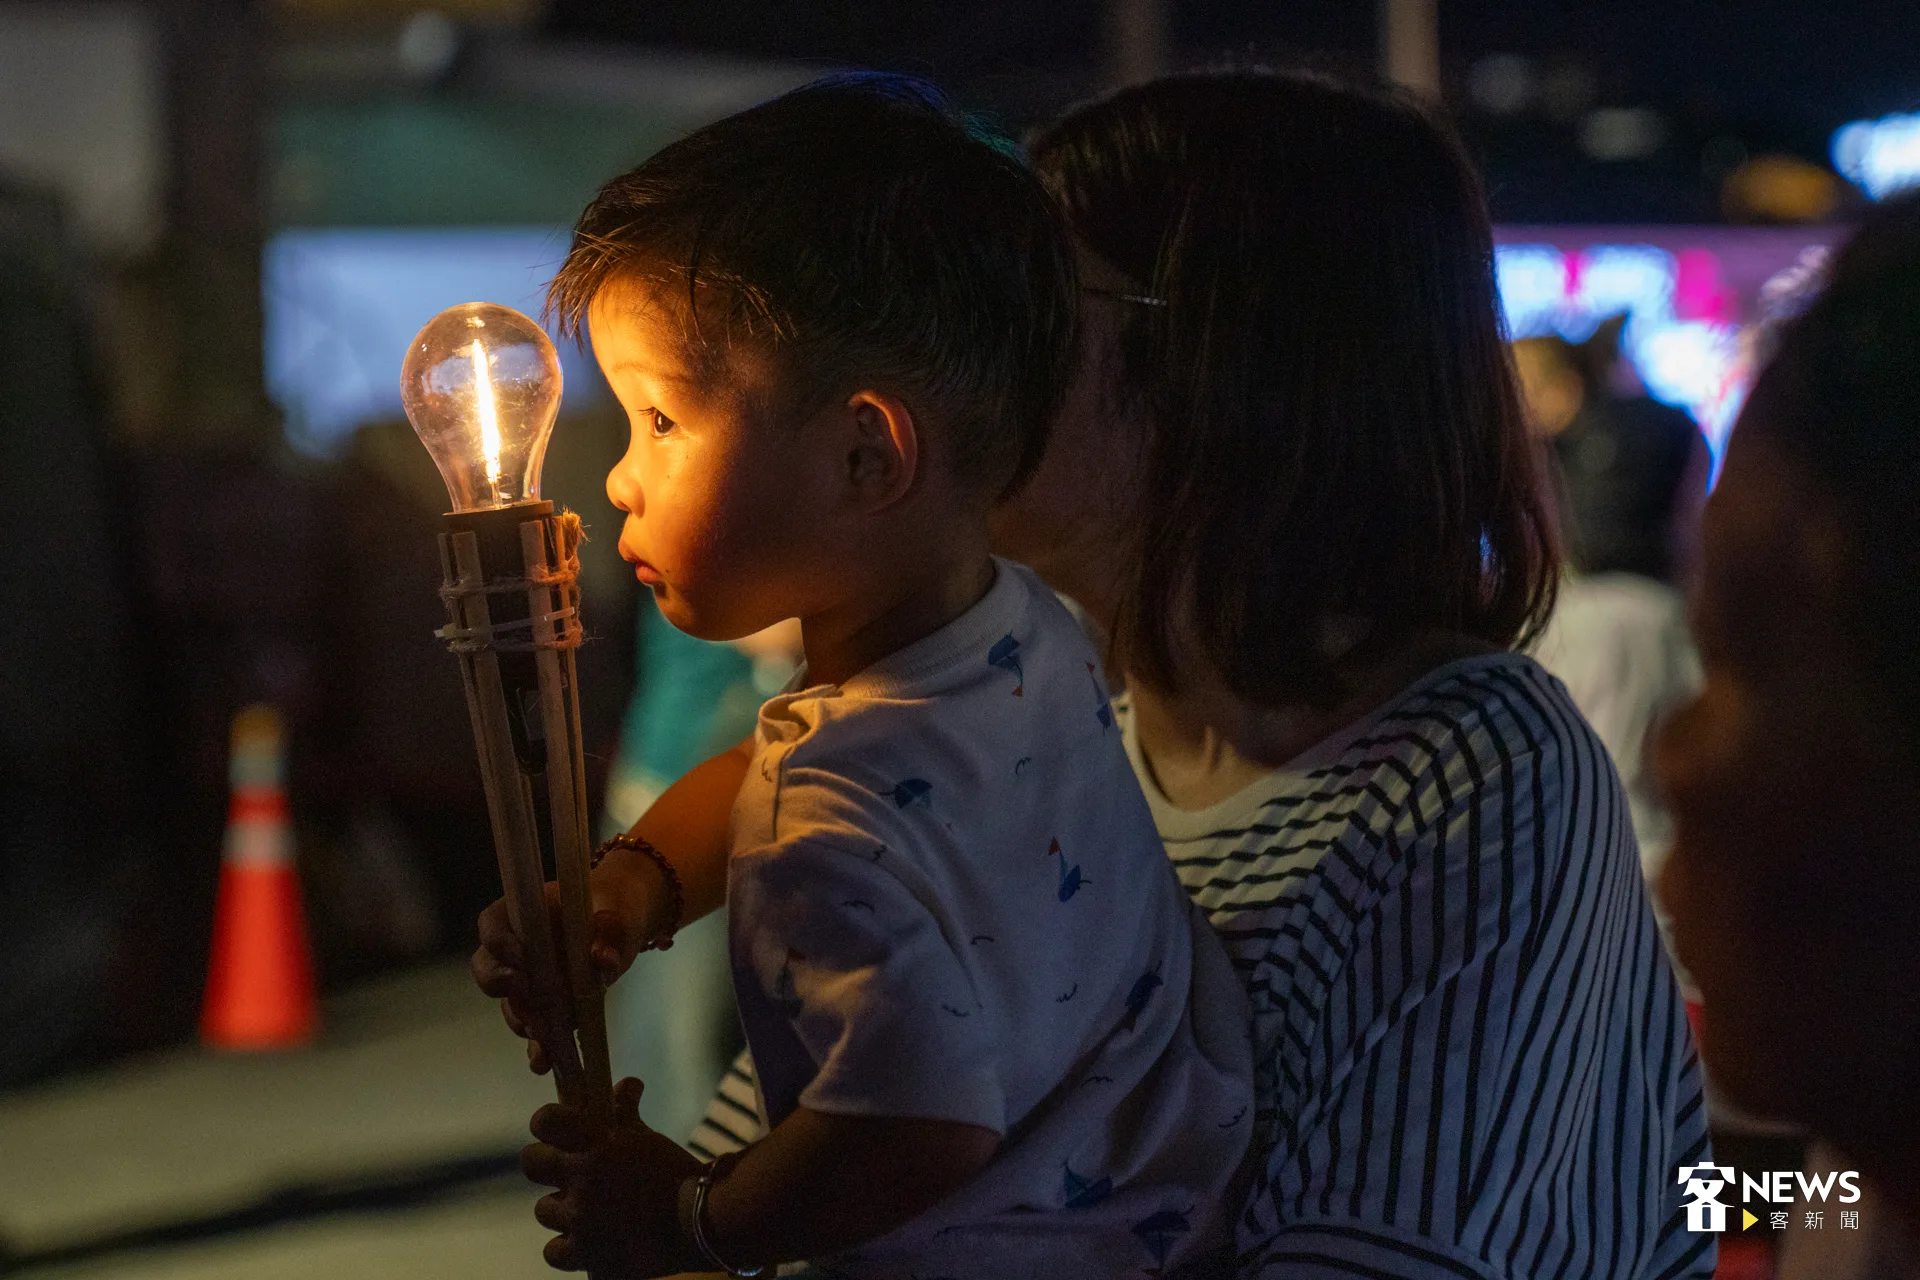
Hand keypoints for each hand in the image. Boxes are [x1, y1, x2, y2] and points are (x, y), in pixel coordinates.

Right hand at [470, 858, 665, 1074]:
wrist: (623, 929)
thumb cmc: (614, 910)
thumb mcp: (618, 914)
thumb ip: (610, 932)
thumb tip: (603, 958)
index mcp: (526, 912)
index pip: (492, 923)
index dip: (497, 941)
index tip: (520, 956)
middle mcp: (517, 948)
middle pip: (488, 967)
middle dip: (501, 985)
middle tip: (524, 993)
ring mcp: (529, 980)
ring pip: (511, 1003)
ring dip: (523, 1019)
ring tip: (543, 1033)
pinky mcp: (546, 1008)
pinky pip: (534, 1028)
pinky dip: (538, 1046)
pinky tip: (544, 1061)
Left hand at [523, 1077, 705, 1276]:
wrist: (698, 1222)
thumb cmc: (674, 1174)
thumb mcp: (648, 1139)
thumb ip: (626, 1112)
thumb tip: (627, 1084)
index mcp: (599, 1141)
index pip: (546, 1120)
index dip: (546, 1124)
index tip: (555, 1132)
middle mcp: (584, 1175)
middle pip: (531, 1162)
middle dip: (545, 1166)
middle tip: (566, 1173)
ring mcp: (582, 1216)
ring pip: (544, 1209)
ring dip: (561, 1210)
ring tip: (585, 1212)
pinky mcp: (586, 1252)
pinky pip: (553, 1250)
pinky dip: (566, 1248)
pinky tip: (584, 1242)